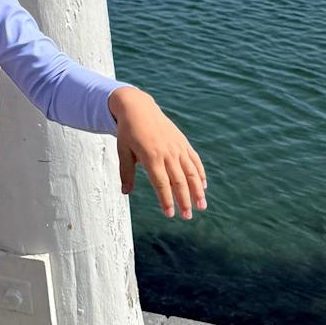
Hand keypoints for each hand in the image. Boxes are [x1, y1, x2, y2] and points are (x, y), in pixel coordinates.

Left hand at [109, 86, 205, 219]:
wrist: (138, 107)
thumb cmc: (128, 131)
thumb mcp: (122, 151)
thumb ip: (126, 172)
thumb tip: (125, 193)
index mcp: (151, 156)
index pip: (161, 183)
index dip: (166, 200)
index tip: (169, 215)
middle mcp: (167, 152)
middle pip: (179, 181)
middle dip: (184, 200)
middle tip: (188, 217)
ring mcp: (177, 147)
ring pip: (191, 172)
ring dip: (198, 190)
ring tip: (202, 206)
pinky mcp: (183, 142)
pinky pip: (194, 160)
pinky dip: (200, 173)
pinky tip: (203, 186)